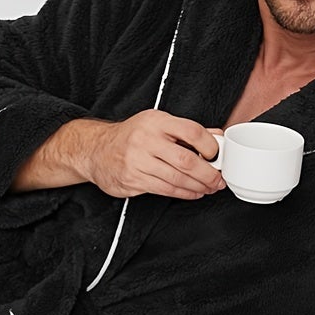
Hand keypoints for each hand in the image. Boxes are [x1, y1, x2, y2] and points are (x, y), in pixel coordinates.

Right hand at [80, 112, 225, 200]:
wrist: (96, 150)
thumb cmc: (131, 136)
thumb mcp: (157, 124)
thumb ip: (186, 131)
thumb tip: (217, 137)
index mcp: (156, 121)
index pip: (191, 131)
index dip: (210, 145)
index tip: (217, 155)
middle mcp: (146, 139)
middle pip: (186, 160)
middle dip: (207, 174)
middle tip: (218, 180)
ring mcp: (137, 160)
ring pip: (176, 178)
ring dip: (197, 187)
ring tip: (208, 188)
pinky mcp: (132, 179)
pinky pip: (164, 189)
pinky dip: (183, 193)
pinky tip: (192, 192)